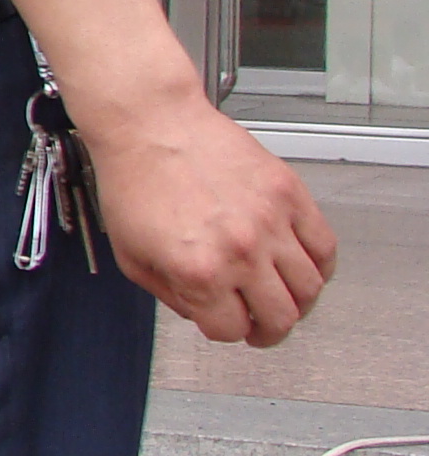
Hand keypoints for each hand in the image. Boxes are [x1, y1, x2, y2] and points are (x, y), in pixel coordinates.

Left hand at [85, 85, 336, 345]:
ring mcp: (272, 223)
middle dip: (269, 330)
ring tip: (283, 297)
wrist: (150, 124)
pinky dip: (321, 266)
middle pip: (280, 318)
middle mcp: (241, 252)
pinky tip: (303, 266)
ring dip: (298, 302)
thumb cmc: (134, 179)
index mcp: (198, 272)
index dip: (226, 330)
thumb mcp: (131, 255)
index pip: (232, 330)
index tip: (226, 323)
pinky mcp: (290, 194)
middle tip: (263, 326)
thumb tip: (202, 314)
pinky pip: (325, 247)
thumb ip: (170, 296)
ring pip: (310, 288)